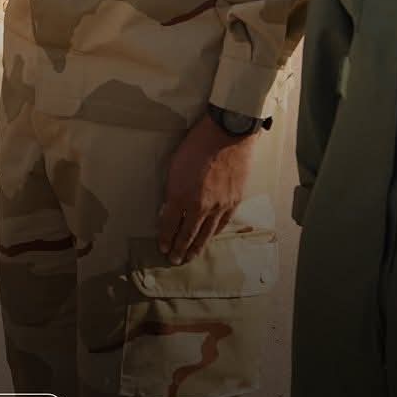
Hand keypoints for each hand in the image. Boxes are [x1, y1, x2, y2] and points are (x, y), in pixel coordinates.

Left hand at [157, 114, 256, 261]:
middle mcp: (201, 206)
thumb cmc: (196, 145)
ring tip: (190, 257)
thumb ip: (172, 191)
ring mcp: (219, 206)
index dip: (165, 238)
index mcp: (181, 196)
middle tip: (174, 261)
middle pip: (188, 234)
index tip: (162, 248)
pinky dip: (214, 234)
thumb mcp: (174, 166)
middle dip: (179, 249)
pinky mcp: (234, 202)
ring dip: (197, 247)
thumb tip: (171, 207)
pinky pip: (222, 224)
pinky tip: (209, 238)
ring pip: (206, 234)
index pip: (169, 225)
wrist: (227, 134)